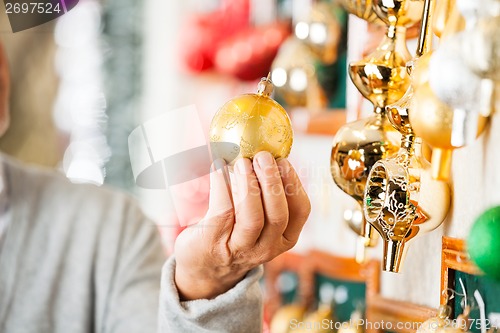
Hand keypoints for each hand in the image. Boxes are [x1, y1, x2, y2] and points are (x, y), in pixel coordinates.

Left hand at [174, 151, 310, 300]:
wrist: (204, 267)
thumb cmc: (236, 234)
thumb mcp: (262, 223)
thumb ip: (268, 195)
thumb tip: (267, 152)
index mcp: (285, 238)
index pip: (300, 210)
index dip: (293, 183)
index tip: (283, 160)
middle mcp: (267, 247)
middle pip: (277, 215)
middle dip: (272, 181)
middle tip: (263, 156)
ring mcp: (241, 249)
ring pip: (252, 217)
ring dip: (249, 185)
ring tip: (242, 161)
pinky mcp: (214, 243)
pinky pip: (222, 212)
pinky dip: (221, 185)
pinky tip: (218, 167)